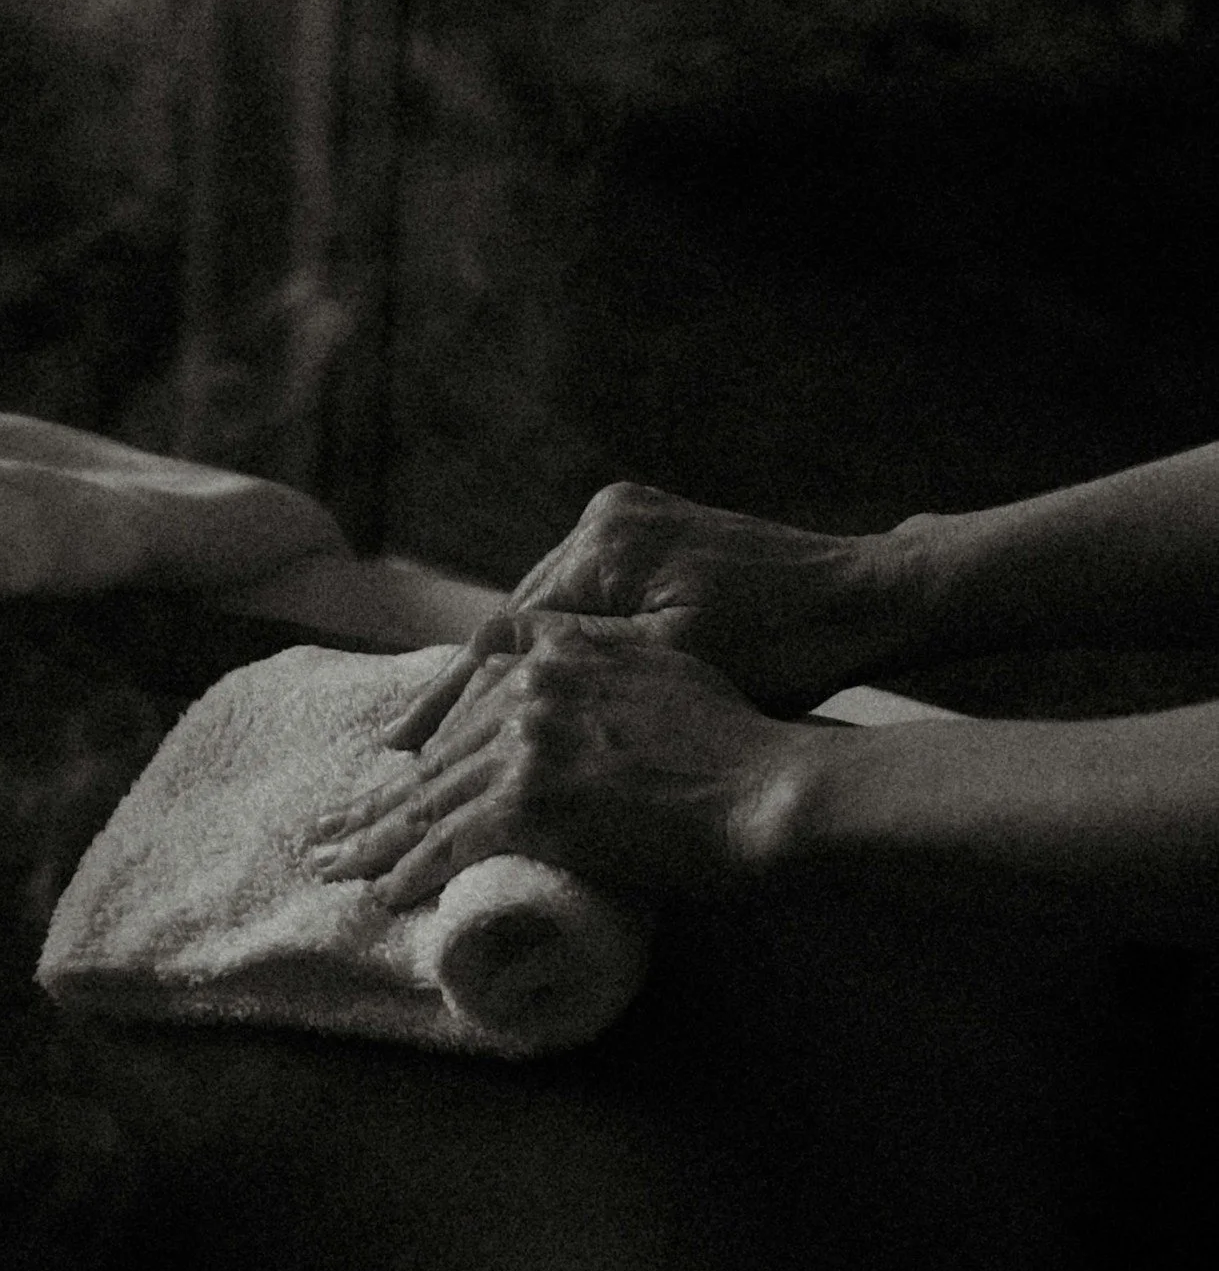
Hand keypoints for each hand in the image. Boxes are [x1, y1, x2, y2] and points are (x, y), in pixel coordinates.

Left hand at [311, 610, 818, 909]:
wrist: (770, 786)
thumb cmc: (739, 742)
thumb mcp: (667, 663)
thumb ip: (605, 660)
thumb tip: (577, 687)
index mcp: (562, 648)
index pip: (473, 695)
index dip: (429, 741)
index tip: (398, 770)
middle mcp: (533, 684)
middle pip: (441, 749)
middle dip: (387, 797)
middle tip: (337, 829)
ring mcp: (527, 740)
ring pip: (432, 797)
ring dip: (378, 840)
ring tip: (338, 866)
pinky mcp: (530, 799)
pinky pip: (450, 841)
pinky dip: (413, 872)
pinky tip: (383, 894)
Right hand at [388, 483, 909, 750]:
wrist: (868, 596)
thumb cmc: (788, 645)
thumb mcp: (675, 666)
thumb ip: (580, 664)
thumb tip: (484, 679)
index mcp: (605, 542)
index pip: (504, 629)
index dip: (452, 698)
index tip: (404, 750)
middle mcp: (604, 517)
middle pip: (514, 617)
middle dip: (464, 691)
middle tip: (402, 753)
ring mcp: (628, 520)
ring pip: (543, 611)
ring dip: (502, 676)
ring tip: (445, 738)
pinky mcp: (652, 534)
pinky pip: (579, 600)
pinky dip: (549, 652)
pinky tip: (516, 696)